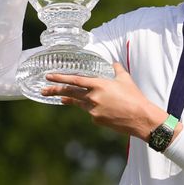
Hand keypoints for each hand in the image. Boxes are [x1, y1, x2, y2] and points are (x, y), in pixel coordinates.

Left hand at [41, 63, 167, 139]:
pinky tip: (104, 110)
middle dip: (54, 90)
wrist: (140, 117)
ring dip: (72, 100)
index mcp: (98, 85)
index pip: (74, 80)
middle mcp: (93, 97)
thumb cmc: (134, 97)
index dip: (60, 77)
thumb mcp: (125, 79)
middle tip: (43, 90)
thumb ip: (117, 70)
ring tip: (62, 98)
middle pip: (69, 92)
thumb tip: (114, 63)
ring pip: (79, 103)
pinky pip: (90, 113)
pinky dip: (93, 109)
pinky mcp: (96, 120)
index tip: (48, 76)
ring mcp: (93, 111)